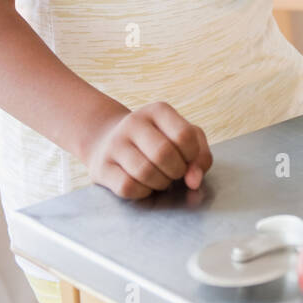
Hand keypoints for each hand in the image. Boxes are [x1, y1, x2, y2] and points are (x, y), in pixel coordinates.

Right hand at [82, 101, 212, 200]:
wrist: (109, 142)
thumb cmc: (157, 142)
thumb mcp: (183, 139)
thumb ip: (200, 156)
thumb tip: (194, 181)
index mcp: (158, 111)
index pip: (184, 135)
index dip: (192, 155)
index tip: (187, 159)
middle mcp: (134, 122)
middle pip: (164, 153)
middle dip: (176, 171)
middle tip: (174, 173)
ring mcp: (115, 144)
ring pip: (145, 172)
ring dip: (160, 183)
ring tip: (161, 179)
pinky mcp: (102, 167)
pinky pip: (128, 187)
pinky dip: (143, 192)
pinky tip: (144, 185)